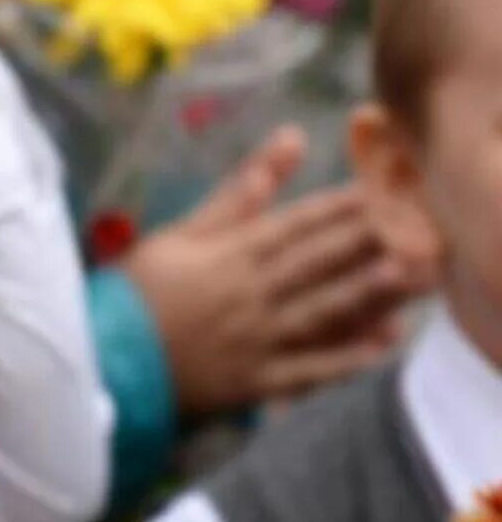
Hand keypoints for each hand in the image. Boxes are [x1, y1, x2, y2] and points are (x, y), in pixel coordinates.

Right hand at [122, 127, 408, 415]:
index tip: (380, 188)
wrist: (108, 358)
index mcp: (230, 255)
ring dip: (367, 292)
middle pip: (319, 262)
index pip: (296, 225)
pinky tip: (383, 345)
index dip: (341, 206)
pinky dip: (346, 358)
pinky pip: (308, 369)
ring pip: (322, 311)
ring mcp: (258, 339)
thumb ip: (236, 194)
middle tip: (412, 222)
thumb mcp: (179, 234)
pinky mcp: (258, 380)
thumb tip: (286, 141)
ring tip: (408, 274)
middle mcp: (252, 293)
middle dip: (367, 239)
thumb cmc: (138, 291)